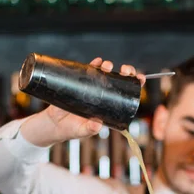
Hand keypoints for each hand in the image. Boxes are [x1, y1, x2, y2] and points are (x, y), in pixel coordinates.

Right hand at [20, 59, 144, 146]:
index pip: (126, 95)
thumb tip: (97, 125)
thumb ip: (90, 129)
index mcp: (109, 108)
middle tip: (125, 70)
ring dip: (109, 67)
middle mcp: (103, 96)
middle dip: (125, 73)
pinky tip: (97, 62)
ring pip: (105, 74)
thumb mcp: (82, 131)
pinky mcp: (80, 83)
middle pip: (119, 81)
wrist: (53, 124)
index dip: (134, 85)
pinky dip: (93, 65)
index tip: (140, 79)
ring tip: (108, 66)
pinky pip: (88, 72)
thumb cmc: (71, 129)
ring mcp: (92, 89)